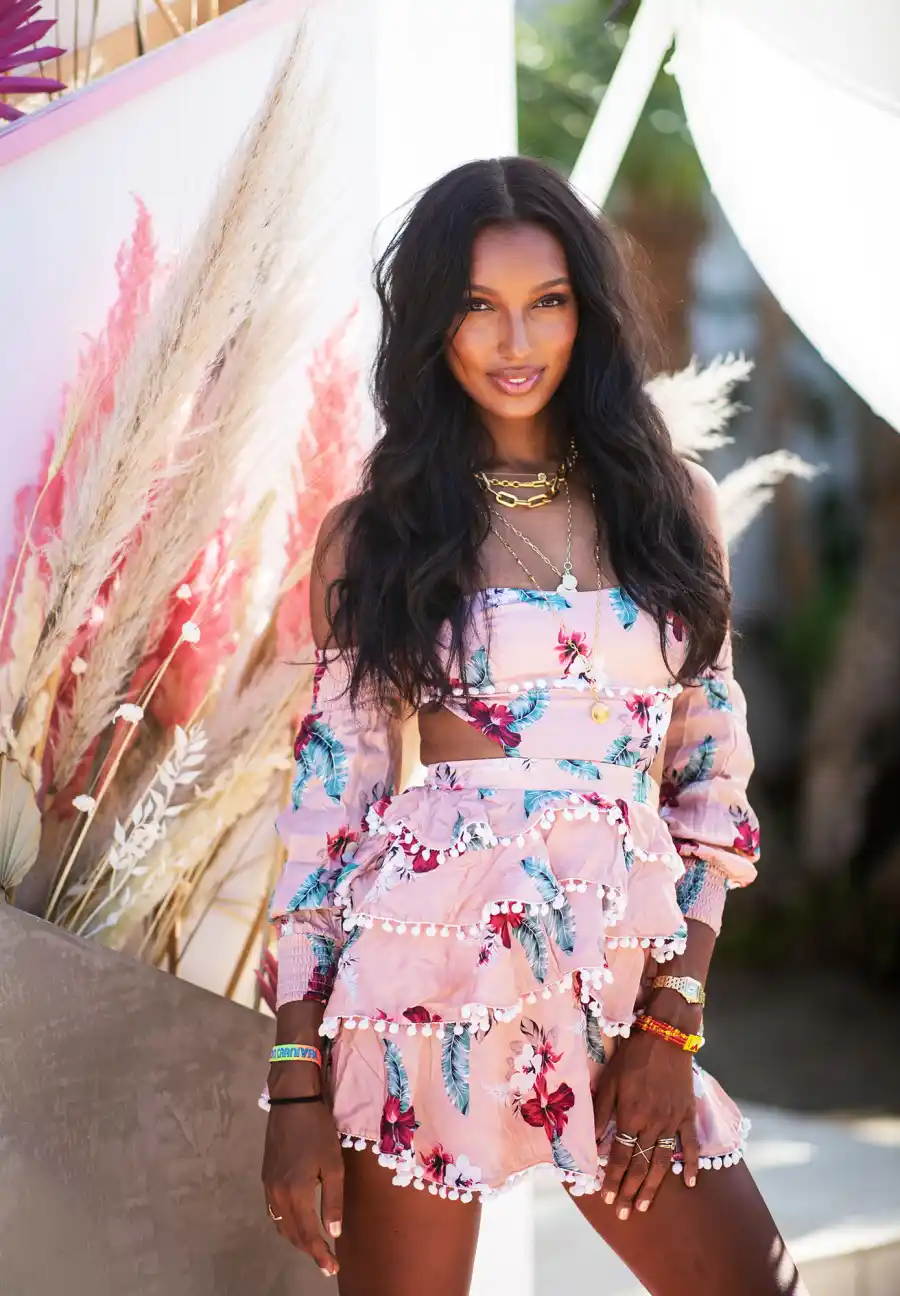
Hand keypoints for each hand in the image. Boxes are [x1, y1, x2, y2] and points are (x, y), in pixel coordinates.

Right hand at [261, 1100, 344, 1277]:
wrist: (292, 1102)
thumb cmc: (317, 1130)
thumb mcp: (334, 1164)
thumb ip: (333, 1200)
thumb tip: (333, 1232)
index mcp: (296, 1193)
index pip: (308, 1234)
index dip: (320, 1254)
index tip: (332, 1268)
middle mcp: (277, 1194)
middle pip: (291, 1234)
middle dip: (309, 1250)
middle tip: (326, 1261)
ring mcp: (268, 1186)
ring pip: (280, 1225)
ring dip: (296, 1238)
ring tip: (314, 1245)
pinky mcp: (266, 1177)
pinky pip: (274, 1211)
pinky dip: (286, 1223)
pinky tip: (297, 1221)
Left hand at [593, 1028, 699, 1219]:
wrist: (666, 1036)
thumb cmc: (632, 1055)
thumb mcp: (609, 1079)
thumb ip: (601, 1111)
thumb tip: (592, 1141)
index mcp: (630, 1114)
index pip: (619, 1156)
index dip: (612, 1178)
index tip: (607, 1197)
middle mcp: (652, 1123)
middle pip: (640, 1165)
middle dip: (630, 1190)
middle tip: (625, 1213)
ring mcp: (672, 1120)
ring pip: (662, 1161)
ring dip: (653, 1186)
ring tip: (645, 1205)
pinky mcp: (687, 1114)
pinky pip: (690, 1145)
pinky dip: (691, 1165)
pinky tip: (689, 1183)